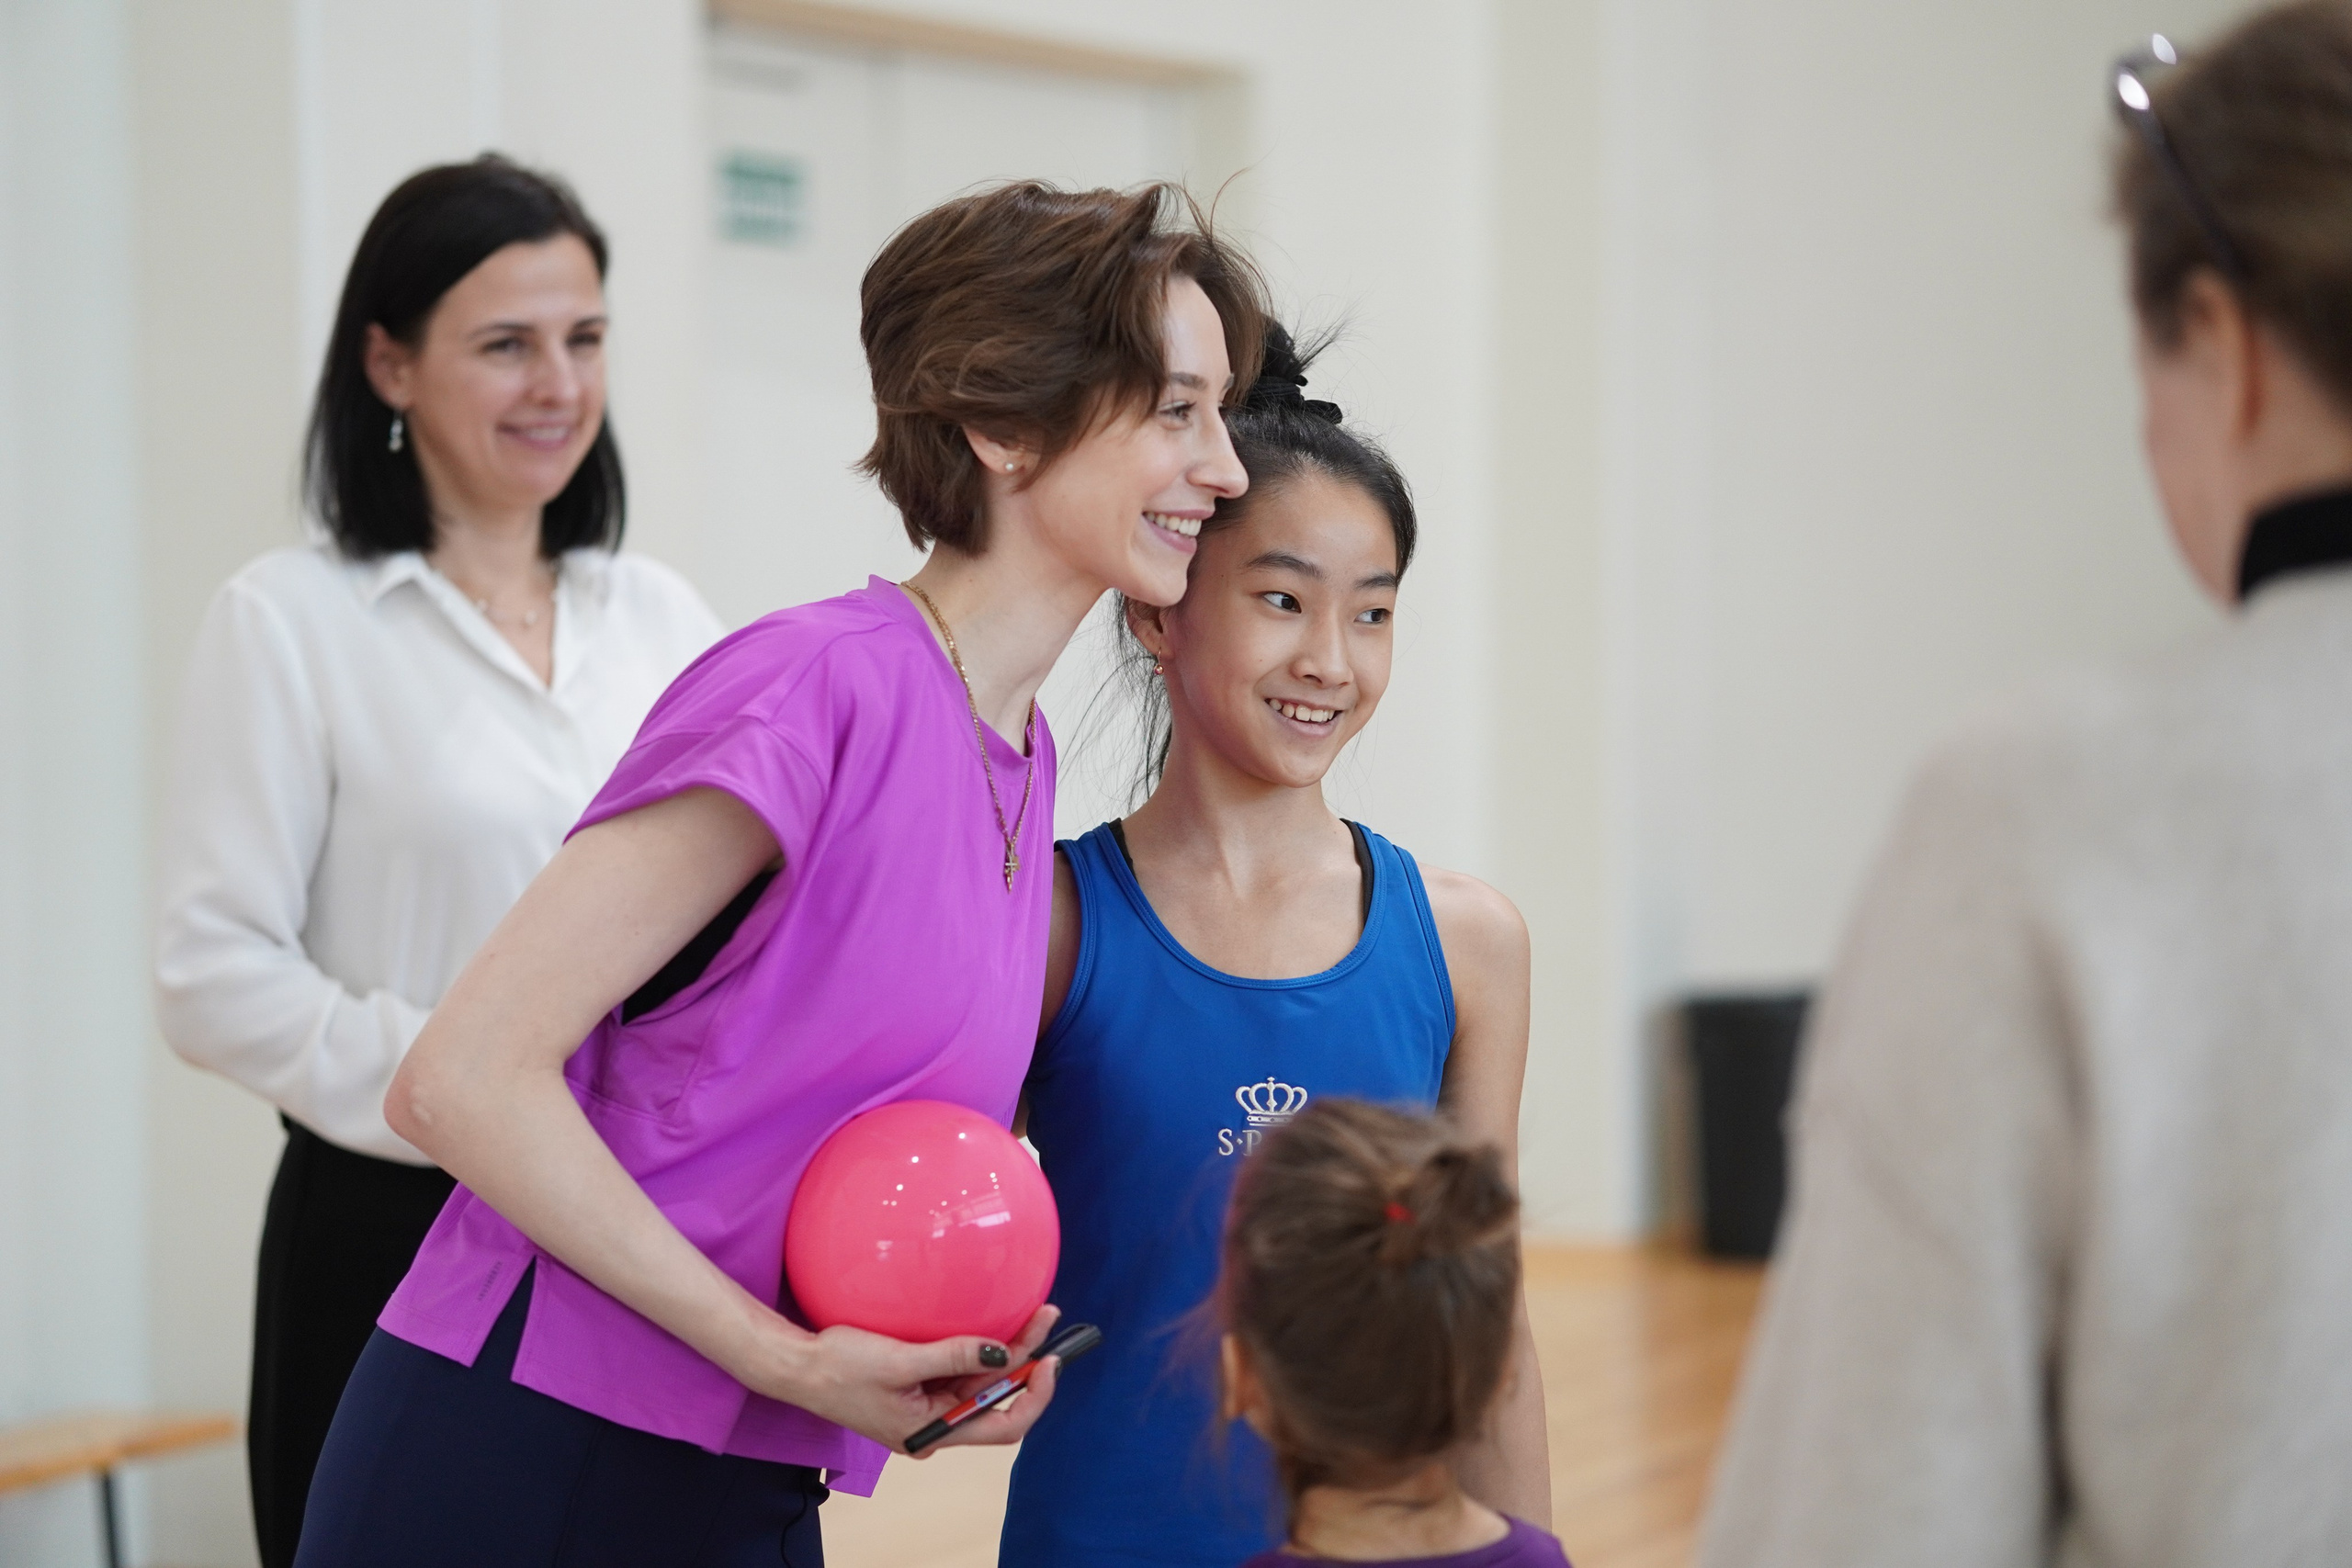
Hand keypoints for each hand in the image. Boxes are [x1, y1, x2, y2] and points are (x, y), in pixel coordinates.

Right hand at [749, 1304, 1064, 1453]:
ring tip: (1032, 1313)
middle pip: (996, 1398)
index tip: (1049, 1360)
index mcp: (933, 1433)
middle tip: (1046, 1317)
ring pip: (980, 1382)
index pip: (1004, 1427)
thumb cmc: (839, 1369)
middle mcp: (936, 1425)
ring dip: (1006, 1351)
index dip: (1034, 1396)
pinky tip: (993, 1323)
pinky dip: (979, 1349)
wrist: (797, 1366)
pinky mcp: (917, 1384)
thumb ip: (953, 1357)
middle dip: (1025, 1361)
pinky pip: (958, 1370)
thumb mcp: (900, 1361)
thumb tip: (1002, 1354)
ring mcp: (927, 1405)